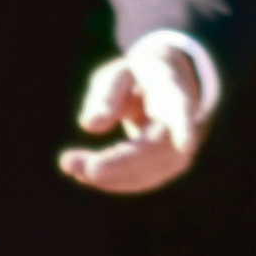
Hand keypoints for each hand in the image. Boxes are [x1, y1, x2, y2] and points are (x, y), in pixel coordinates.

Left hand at [58, 36, 212, 194]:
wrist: (169, 90)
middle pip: (152, 151)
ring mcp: (180, 150)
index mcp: (173, 93)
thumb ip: (105, 95)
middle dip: (115, 163)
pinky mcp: (167, 168)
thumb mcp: (119, 74)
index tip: (185, 145)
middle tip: (70, 164)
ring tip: (71, 166)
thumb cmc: (139, 79)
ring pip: (147, 173)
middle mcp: (184, 127)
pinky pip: (141, 180)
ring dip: (108, 177)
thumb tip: (90, 126)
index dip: (184, 128)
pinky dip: (112, 181)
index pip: (181, 111)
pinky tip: (84, 173)